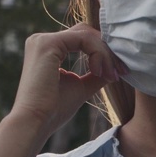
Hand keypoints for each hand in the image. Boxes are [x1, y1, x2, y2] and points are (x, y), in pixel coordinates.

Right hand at [8, 24, 123, 142]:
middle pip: (86, 33)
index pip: (83, 39)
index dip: (104, 52)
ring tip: (110, 75)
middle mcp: (42, 40)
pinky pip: (82, 39)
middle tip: (120, 71)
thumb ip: (95, 75)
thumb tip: (114, 68)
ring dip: (104, 54)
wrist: (35, 123)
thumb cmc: (54, 110)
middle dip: (107, 50)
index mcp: (48, 49)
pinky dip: (97, 53)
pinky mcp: (47, 44)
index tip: (117, 73)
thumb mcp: (81, 87)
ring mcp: (43, 40)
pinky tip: (98, 72)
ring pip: (86, 34)